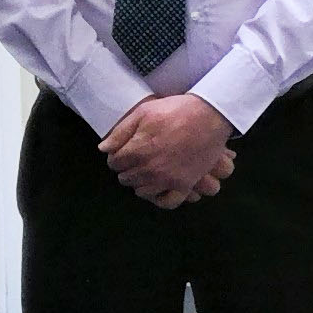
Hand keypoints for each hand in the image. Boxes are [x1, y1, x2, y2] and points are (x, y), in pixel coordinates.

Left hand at [100, 95, 235, 207]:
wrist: (209, 116)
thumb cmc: (175, 110)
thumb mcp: (143, 112)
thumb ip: (120, 132)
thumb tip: (104, 149)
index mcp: (137, 151)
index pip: (115, 162)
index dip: (116, 156)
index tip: (123, 151)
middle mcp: (149, 170)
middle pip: (126, 178)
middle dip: (126, 168)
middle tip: (135, 159)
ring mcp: (167, 180)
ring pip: (142, 191)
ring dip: (140, 182)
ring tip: (145, 172)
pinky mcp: (184, 185)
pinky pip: (167, 202)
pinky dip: (159, 198)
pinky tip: (157, 189)